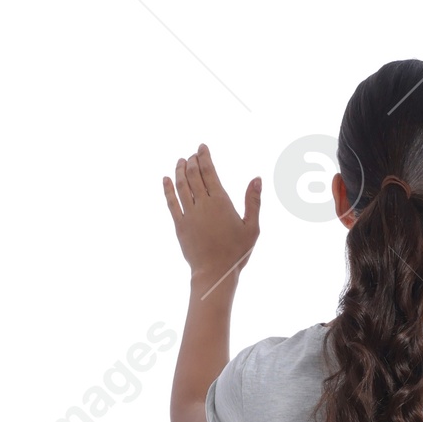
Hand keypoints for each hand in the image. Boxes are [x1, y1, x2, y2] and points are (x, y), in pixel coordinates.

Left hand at [163, 143, 260, 289]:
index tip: (201, 147)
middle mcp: (202, 204)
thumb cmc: (237, 253)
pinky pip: (171, 202)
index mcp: (220, 202)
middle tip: (192, 154)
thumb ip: (253, 201)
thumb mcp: (252, 228)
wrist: (215, 274)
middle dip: (192, 161)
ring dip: (179, 170)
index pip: (208, 171)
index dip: (204, 156)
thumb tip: (257, 178)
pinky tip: (166, 179)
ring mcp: (189, 214)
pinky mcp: (179, 225)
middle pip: (193, 174)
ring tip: (180, 161)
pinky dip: (167, 188)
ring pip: (181, 185)